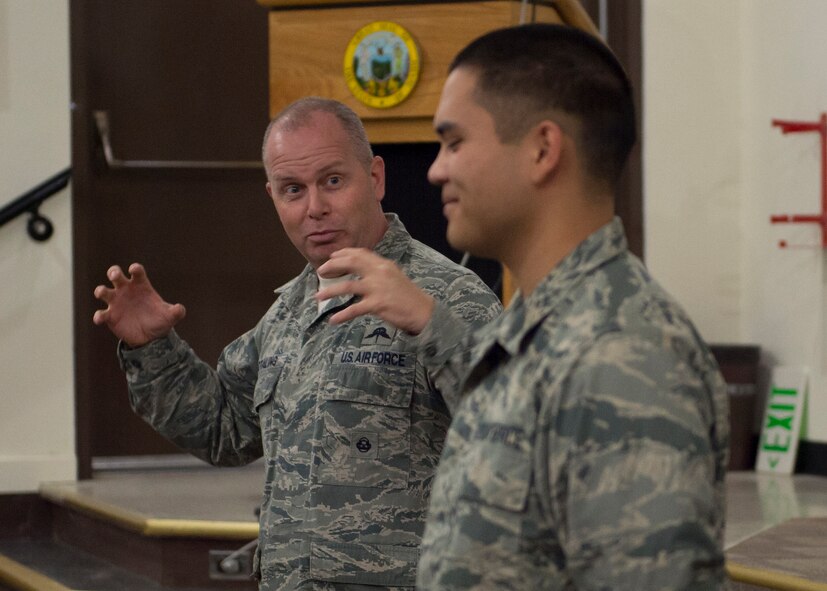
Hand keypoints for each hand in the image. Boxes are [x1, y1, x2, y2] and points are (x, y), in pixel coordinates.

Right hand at [92, 263, 185, 346]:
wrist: (151, 337)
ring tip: (102, 292)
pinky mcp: (110, 316)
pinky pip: (101, 314)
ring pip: (103, 291)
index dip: (134, 268)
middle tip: (115, 276)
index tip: (133, 270)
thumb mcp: (170, 317)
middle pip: (116, 275)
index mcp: (141, 286)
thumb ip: (177, 312)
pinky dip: (99, 315)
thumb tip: (180, 308)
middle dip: (113, 272)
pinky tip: (101, 318)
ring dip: (100, 290)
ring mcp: (116, 303)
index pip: (137, 272)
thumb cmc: (160, 321)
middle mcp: (126, 291)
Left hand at [316, 248, 434, 334]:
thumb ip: (378, 272)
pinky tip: (333, 320)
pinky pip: (354, 309)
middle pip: (351, 264)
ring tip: (318, 296)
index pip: (360, 253)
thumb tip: (360, 271)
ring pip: (347, 286)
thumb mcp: (394, 276)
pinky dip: (342, 315)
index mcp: (383, 264)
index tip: (332, 256)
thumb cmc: (408, 296)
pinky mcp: (377, 304)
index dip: (343, 254)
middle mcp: (379, 272)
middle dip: (332, 266)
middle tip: (320, 272)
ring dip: (330, 291)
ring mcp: (378, 288)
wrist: (423, 311)